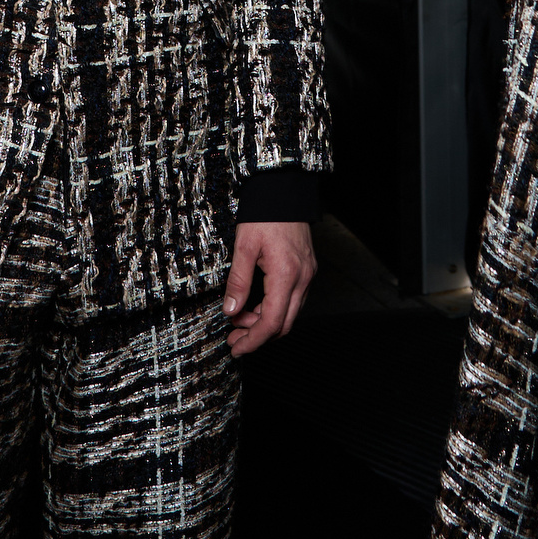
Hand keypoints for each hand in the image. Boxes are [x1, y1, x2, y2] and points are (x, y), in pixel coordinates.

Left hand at [223, 221, 315, 356]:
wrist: (285, 190)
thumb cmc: (265, 214)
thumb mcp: (244, 246)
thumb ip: (238, 281)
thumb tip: (230, 309)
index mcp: (286, 275)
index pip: (272, 322)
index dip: (253, 340)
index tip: (237, 347)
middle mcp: (302, 279)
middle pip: (284, 325)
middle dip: (258, 336)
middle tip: (235, 339)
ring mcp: (307, 275)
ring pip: (288, 314)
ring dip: (264, 322)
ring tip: (239, 319)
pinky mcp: (306, 270)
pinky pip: (292, 300)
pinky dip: (273, 308)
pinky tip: (255, 305)